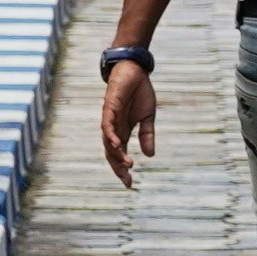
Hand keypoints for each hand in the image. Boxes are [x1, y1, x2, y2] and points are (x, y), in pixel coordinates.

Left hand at [97, 58, 156, 187]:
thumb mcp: (148, 118)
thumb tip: (149, 155)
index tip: (130, 183)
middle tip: (127, 180)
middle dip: (117, 168)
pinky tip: (117, 144)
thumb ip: (147, 136)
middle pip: (111, 153)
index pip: (120, 154)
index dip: (123, 169)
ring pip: (108, 142)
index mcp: (122, 131)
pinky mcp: (109, 108)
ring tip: (127, 164)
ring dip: (116, 154)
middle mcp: (113, 128)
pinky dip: (110, 136)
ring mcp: (109, 119)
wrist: (134, 71)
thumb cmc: (139, 93)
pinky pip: (107, 125)